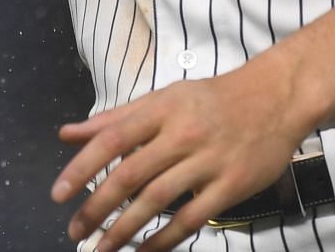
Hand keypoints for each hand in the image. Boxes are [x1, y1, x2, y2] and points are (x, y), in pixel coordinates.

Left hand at [51, 58, 311, 249]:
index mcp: (160, 110)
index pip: (111, 139)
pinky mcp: (231, 185)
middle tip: (75, 230)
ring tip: (102, 248)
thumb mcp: (162, 99)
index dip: (82, 168)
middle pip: (130, 175)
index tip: (58, 194)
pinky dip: (165, 239)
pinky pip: (193, 218)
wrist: (275, 98)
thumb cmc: (211, 100)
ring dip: (125, 229)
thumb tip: (67, 133)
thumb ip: (115, 119)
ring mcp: (208, 161)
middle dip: (97, 207)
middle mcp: (181, 135)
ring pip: (158, 201)